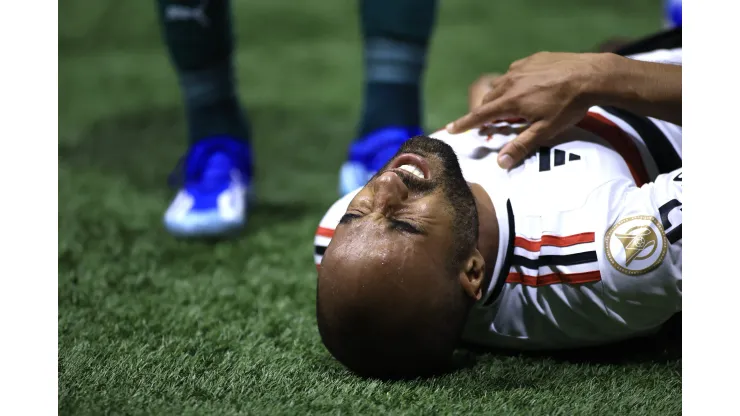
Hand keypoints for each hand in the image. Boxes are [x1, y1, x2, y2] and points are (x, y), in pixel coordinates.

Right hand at [448, 52, 611, 168]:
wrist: (591, 75)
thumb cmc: (568, 106)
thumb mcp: (545, 130)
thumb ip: (521, 145)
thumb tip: (500, 163)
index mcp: (510, 101)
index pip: (480, 115)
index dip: (464, 123)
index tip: (450, 129)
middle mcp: (510, 82)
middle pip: (488, 99)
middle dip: (485, 112)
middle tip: (489, 124)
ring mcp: (521, 68)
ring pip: (501, 85)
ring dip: (499, 97)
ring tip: (510, 107)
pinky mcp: (532, 59)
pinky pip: (515, 73)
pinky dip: (514, 83)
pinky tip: (528, 88)